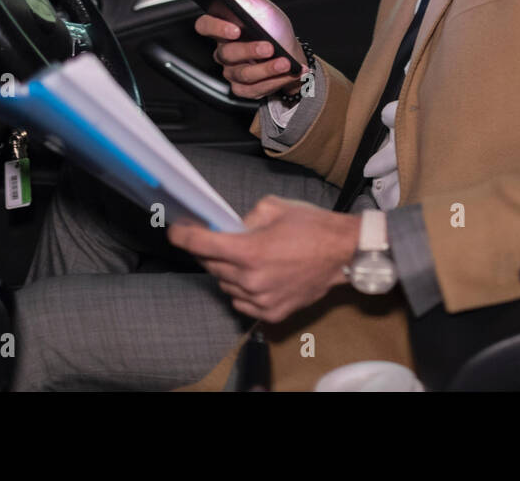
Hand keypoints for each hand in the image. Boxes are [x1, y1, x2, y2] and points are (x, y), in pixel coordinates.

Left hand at [168, 197, 359, 322]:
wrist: (344, 253)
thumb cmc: (312, 227)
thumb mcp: (274, 207)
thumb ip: (244, 218)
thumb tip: (227, 227)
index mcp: (249, 250)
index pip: (201, 245)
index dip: (183, 236)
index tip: (176, 231)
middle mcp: (251, 279)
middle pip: (211, 266)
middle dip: (210, 251)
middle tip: (219, 240)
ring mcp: (261, 299)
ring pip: (225, 286)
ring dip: (227, 271)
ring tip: (243, 259)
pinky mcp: (271, 313)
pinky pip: (241, 302)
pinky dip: (241, 289)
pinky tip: (254, 277)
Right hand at [193, 0, 307, 97]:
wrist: (292, 53)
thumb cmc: (275, 30)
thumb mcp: (266, 9)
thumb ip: (250, 1)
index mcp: (224, 28)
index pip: (205, 25)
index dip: (216, 27)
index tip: (235, 29)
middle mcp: (225, 51)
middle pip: (227, 53)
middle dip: (250, 50)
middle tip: (270, 47)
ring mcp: (232, 71)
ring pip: (243, 74)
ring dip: (267, 69)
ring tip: (286, 63)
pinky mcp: (243, 89)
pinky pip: (254, 90)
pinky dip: (275, 81)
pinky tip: (290, 74)